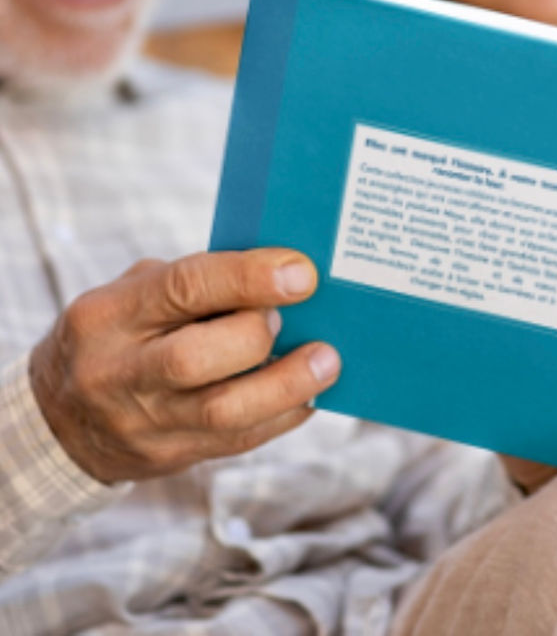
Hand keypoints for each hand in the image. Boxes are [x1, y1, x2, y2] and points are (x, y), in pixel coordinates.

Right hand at [29, 249, 339, 484]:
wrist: (56, 421)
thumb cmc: (118, 334)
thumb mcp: (132, 295)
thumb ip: (194, 283)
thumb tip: (280, 275)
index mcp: (107, 316)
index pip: (181, 288)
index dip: (248, 277)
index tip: (301, 271)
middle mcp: (117, 373)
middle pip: (195, 358)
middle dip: (258, 334)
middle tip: (296, 315)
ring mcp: (139, 424)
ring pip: (222, 411)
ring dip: (285, 384)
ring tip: (326, 361)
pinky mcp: (166, 459)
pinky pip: (235, 442)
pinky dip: (281, 416)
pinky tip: (309, 395)